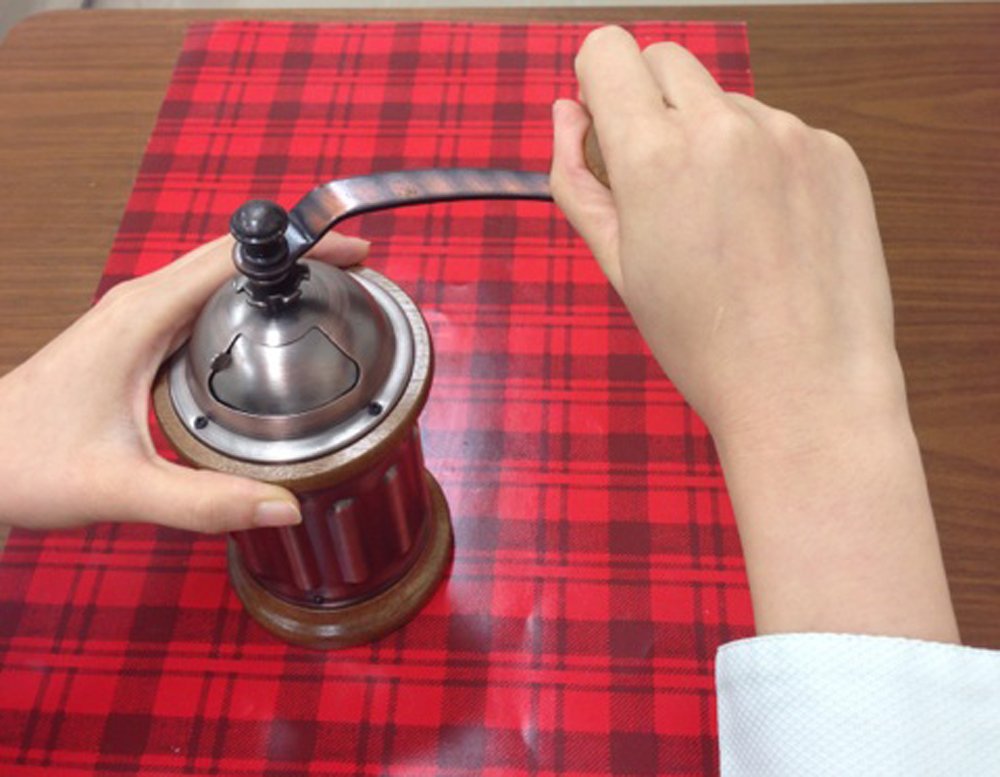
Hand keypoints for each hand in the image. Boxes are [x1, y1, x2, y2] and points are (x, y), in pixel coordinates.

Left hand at [0, 232, 368, 532]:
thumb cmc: (25, 463)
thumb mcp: (120, 487)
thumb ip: (204, 501)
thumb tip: (285, 504)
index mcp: (141, 317)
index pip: (232, 257)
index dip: (297, 248)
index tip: (352, 254)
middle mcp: (139, 304)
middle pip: (231, 255)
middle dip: (298, 256)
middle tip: (358, 277)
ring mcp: (135, 317)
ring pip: (215, 276)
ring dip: (271, 276)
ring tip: (329, 295)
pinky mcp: (134, 336)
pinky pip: (199, 301)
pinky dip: (242, 301)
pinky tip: (268, 331)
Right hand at [552, 27, 900, 448]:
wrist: (803, 385)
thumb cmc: (698, 339)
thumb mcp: (615, 265)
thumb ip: (577, 179)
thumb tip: (565, 112)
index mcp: (654, 154)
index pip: (607, 50)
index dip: (595, 82)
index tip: (605, 127)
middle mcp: (723, 124)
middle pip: (665, 59)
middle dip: (648, 102)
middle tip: (659, 181)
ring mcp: (788, 133)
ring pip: (725, 99)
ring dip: (710, 136)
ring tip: (725, 221)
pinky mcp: (835, 151)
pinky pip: (779, 130)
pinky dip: (763, 161)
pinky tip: (771, 227)